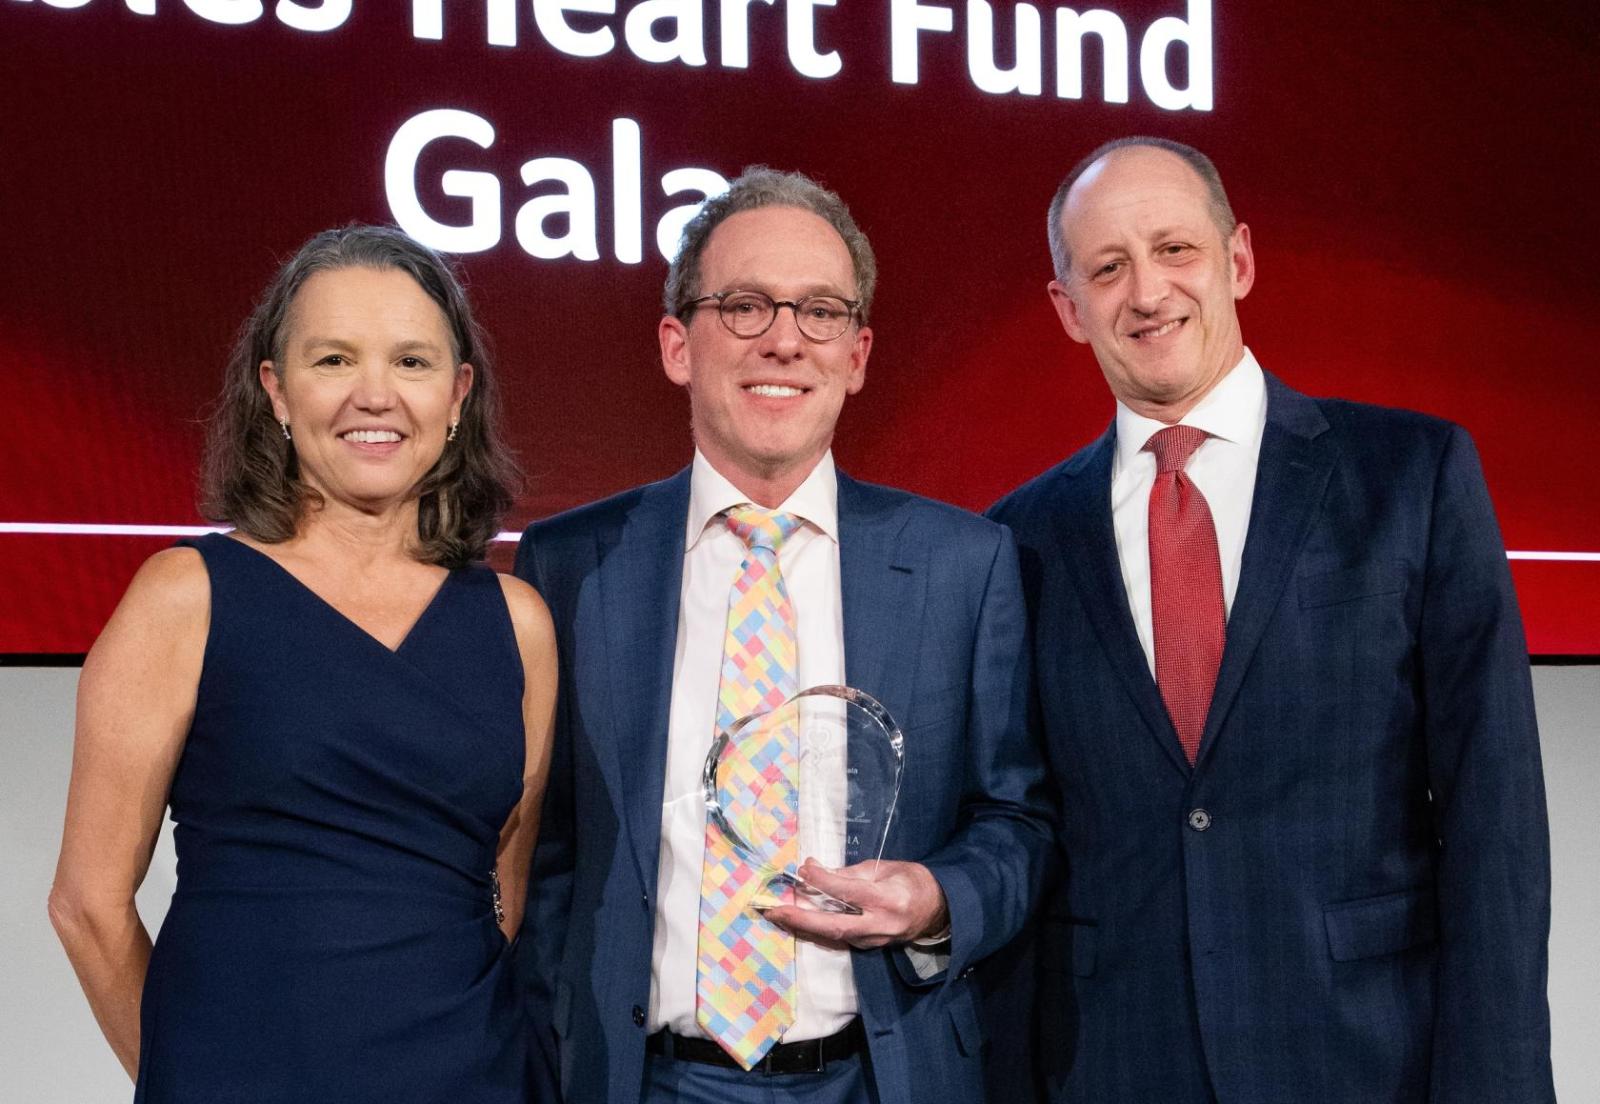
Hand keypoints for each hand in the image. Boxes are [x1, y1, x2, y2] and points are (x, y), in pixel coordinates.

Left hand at [763, 859, 948, 949]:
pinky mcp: (869, 947)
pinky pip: (838, 939)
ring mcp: (874, 941)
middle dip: (801, 918)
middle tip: (774, 909)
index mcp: (888, 900)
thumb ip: (850, 873)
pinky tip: (798, 922)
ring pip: (832, 937)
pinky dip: (816, 930)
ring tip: (779, 915)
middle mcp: (880, 925)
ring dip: (803, 926)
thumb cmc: (913, 881)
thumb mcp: (885, 868)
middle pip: (834, 926)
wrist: (938, 910)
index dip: (823, 881)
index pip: (848, 892)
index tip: (803, 869)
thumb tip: (815, 871)